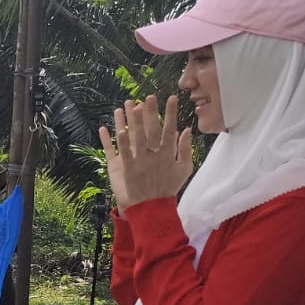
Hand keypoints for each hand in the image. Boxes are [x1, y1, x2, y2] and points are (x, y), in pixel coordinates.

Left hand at [98, 95, 193, 209]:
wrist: (153, 208)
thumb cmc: (168, 188)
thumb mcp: (184, 169)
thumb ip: (186, 149)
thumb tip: (187, 129)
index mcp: (168, 154)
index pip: (170, 129)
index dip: (170, 113)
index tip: (171, 98)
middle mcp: (155, 156)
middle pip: (152, 130)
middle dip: (150, 112)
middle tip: (148, 96)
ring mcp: (141, 163)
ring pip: (136, 138)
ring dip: (133, 122)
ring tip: (130, 106)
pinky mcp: (128, 170)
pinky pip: (122, 153)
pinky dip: (120, 142)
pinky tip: (117, 129)